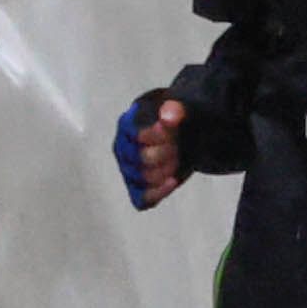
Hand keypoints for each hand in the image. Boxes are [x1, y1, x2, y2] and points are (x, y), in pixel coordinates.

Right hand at [112, 90, 184, 208]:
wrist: (184, 133)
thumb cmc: (176, 119)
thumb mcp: (179, 108)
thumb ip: (174, 109)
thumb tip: (169, 117)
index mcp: (126, 125)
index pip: (138, 136)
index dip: (160, 135)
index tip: (175, 129)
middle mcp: (122, 149)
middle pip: (142, 159)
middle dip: (167, 153)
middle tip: (179, 147)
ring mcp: (128, 170)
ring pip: (144, 178)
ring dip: (167, 170)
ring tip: (178, 159)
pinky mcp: (137, 188)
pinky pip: (143, 199)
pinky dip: (158, 192)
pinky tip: (173, 181)